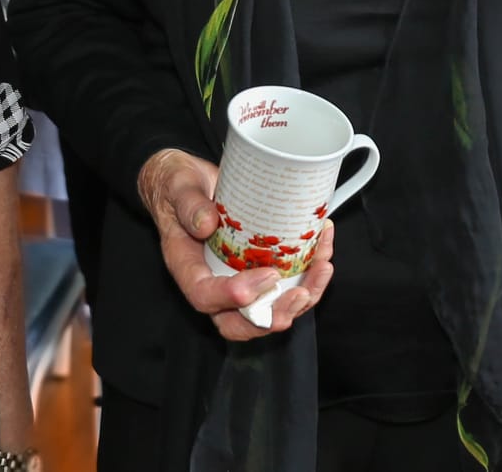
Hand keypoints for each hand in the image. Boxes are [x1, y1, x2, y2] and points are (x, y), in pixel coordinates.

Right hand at [137, 148, 334, 341]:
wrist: (188, 181)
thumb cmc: (179, 186)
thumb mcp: (178, 186)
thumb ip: (189, 204)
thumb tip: (205, 225)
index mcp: (188, 267)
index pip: (205, 297)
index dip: (234, 297)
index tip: (266, 277)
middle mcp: (214, 280)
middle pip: (240, 321)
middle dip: (274, 316)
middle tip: (300, 294)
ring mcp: (238, 277)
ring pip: (269, 309)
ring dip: (302, 297)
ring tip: (322, 270)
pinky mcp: (259, 266)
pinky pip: (286, 284)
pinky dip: (309, 274)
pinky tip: (323, 250)